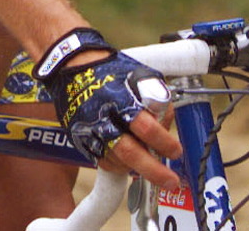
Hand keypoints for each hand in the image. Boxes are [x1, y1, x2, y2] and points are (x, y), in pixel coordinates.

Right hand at [36, 28, 182, 190]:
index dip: (164, 142)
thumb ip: (156, 100)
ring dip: (138, 168)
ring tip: (152, 167)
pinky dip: (120, 165)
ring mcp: (92, 131)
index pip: (146, 127)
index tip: (176, 150)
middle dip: (154, 170)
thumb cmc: (109, 70)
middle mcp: (104, 119)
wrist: (72, 67)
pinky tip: (130, 161)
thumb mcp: (140, 76)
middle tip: (170, 181)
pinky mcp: (82, 139)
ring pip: (118, 162)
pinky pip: (104, 161)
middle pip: (130, 153)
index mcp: (121, 100)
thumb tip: (167, 122)